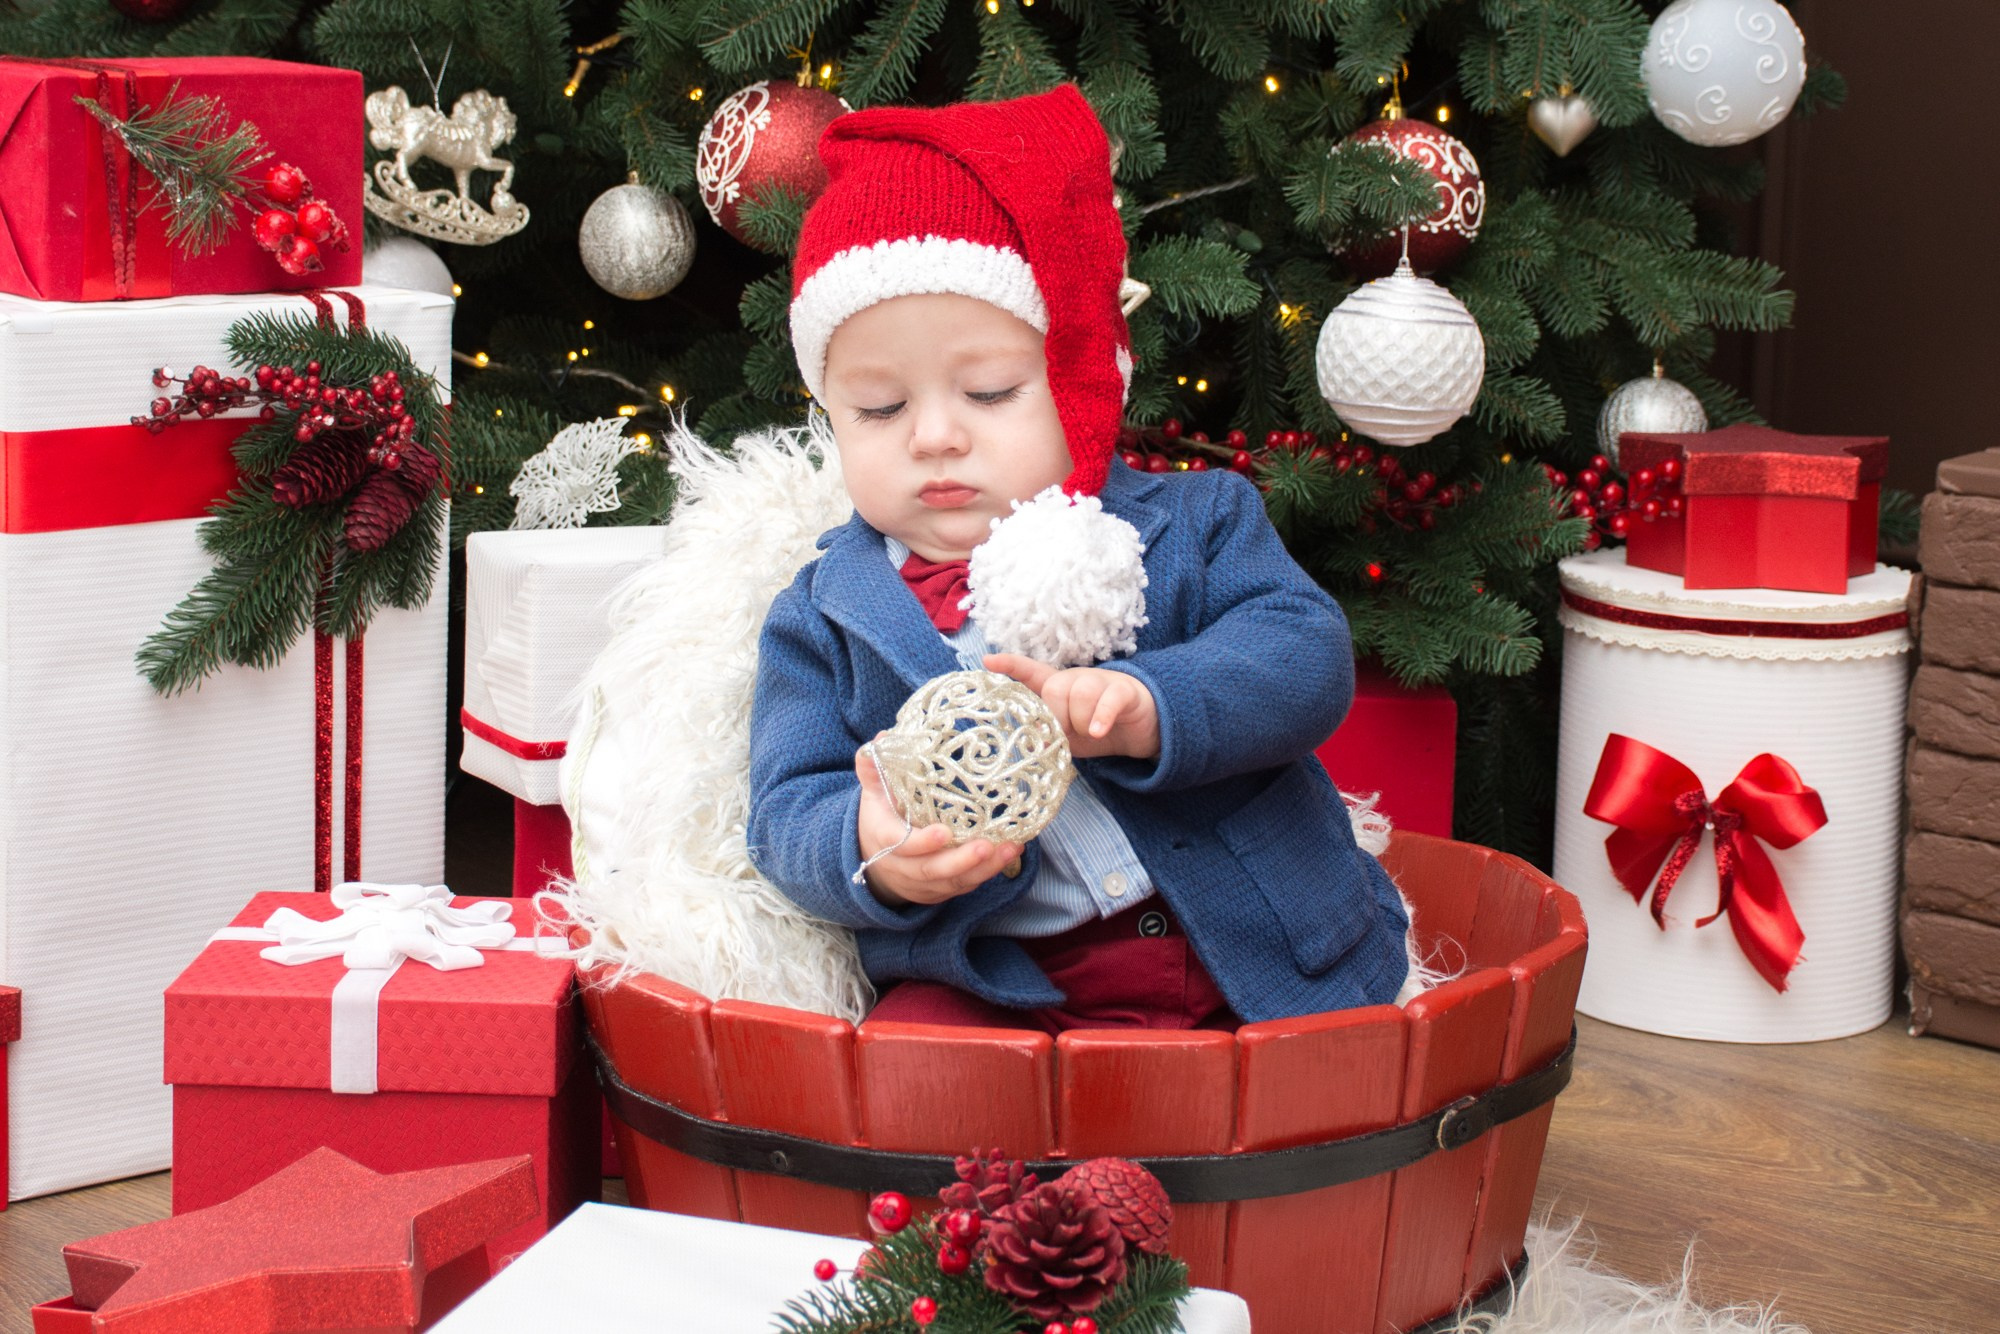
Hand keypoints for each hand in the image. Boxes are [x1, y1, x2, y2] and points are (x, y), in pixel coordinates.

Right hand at [855, 745, 1021, 907]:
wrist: (876, 856)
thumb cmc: (882, 815)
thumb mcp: (874, 789)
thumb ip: (875, 766)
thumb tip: (883, 739)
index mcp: (885, 838)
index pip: (901, 844)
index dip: (922, 842)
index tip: (945, 832)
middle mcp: (902, 866)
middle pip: (931, 870)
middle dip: (961, 861)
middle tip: (988, 846)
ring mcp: (922, 882)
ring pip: (953, 882)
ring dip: (984, 869)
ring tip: (1011, 849)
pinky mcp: (940, 890)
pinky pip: (964, 886)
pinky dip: (987, 873)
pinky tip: (1010, 854)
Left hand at [983, 654, 1160, 760]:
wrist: (1143, 731)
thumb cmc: (1100, 729)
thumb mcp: (1071, 737)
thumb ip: (1051, 736)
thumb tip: (1034, 742)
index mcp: (1060, 689)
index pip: (1032, 672)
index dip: (1011, 666)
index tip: (988, 661)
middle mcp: (1078, 680)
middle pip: (1055, 688)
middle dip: (1058, 716)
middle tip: (1070, 734)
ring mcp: (1102, 682)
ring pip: (1080, 692)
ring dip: (1082, 721)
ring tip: (1092, 733)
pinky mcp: (1126, 691)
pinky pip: (1108, 699)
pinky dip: (1101, 717)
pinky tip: (1099, 732)